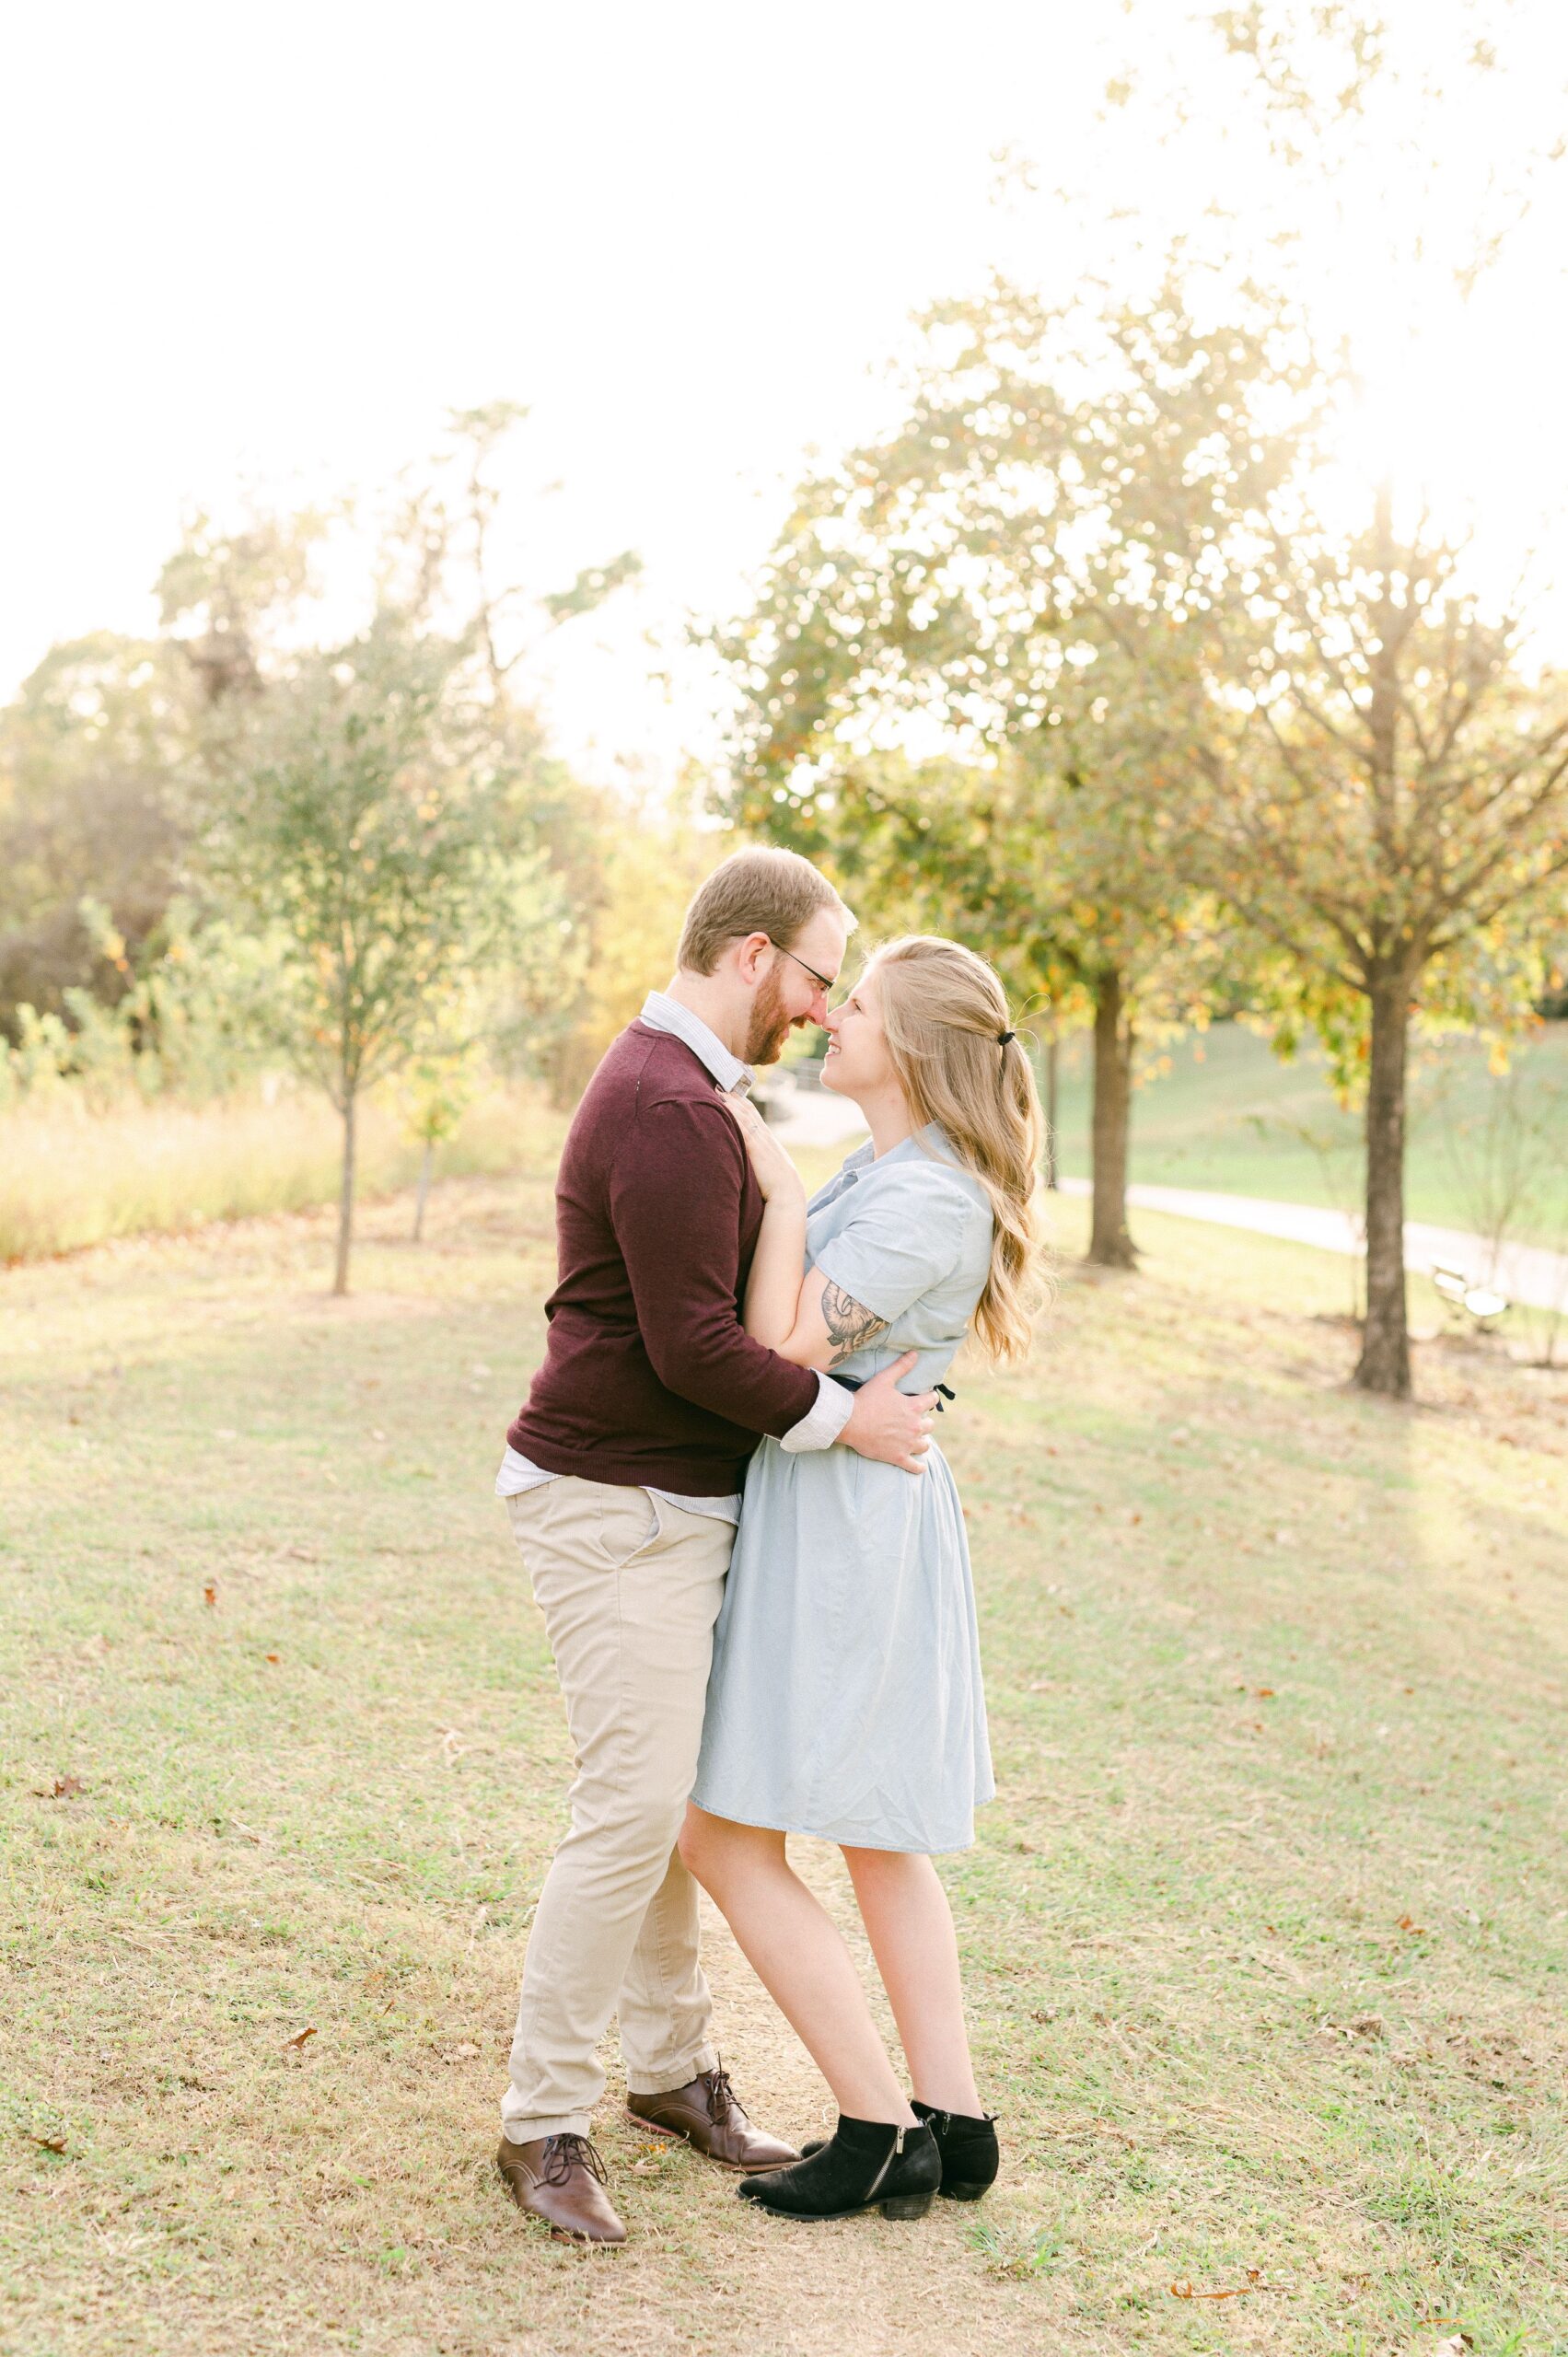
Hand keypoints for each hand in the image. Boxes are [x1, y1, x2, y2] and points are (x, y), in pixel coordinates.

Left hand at [721, 1090, 805, 1206]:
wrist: (787, 1192)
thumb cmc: (778, 1184)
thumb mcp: (770, 1165)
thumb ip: (761, 1157)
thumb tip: (753, 1156)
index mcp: (767, 1139)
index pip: (753, 1114)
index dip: (742, 1101)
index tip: (731, 1091)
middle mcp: (764, 1136)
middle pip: (747, 1110)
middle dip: (734, 1097)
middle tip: (720, 1084)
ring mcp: (761, 1141)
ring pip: (744, 1116)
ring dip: (731, 1103)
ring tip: (718, 1091)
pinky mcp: (756, 1150)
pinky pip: (742, 1129)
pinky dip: (733, 1118)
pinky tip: (724, 1109)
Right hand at [839, 1352, 938, 1475]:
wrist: (849, 1422)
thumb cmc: (866, 1399)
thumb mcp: (885, 1379)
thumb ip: (902, 1367)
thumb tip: (916, 1353)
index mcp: (914, 1407)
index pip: (932, 1400)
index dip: (929, 1398)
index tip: (925, 1399)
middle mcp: (915, 1426)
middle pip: (930, 1425)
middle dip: (924, 1422)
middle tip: (915, 1421)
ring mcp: (907, 1443)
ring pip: (925, 1445)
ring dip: (922, 1442)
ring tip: (916, 1440)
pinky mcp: (898, 1457)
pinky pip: (915, 1466)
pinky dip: (918, 1467)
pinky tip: (920, 1467)